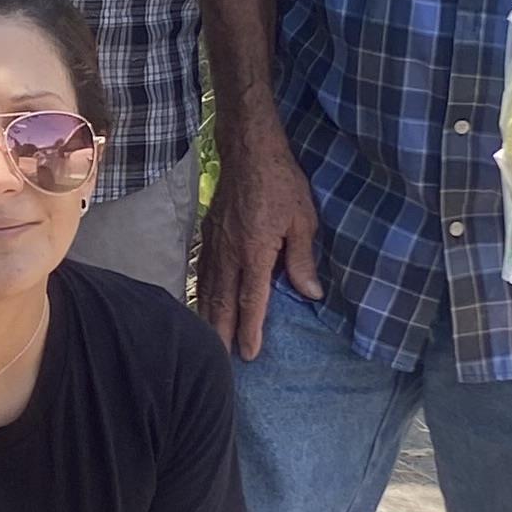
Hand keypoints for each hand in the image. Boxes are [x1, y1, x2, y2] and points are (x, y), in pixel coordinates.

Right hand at [195, 131, 321, 358]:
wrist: (249, 151)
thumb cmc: (281, 183)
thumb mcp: (303, 220)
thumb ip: (303, 259)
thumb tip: (311, 293)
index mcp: (255, 251)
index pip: (252, 300)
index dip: (250, 330)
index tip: (249, 354)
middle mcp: (229, 252)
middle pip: (222, 302)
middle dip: (221, 333)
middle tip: (221, 361)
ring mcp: (214, 243)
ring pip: (207, 289)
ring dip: (207, 317)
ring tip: (208, 341)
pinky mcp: (207, 234)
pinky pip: (201, 271)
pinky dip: (200, 293)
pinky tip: (202, 304)